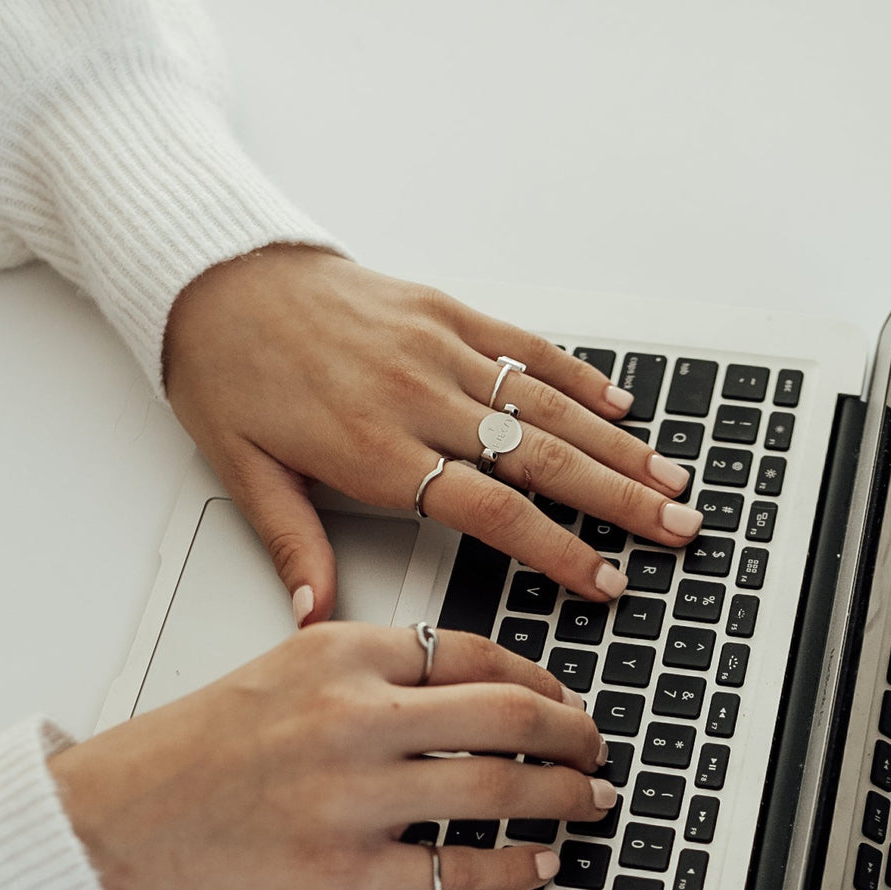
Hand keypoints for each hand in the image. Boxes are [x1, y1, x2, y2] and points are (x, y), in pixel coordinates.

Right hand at [48, 623, 610, 889]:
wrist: (111, 823)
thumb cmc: (188, 751)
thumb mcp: (279, 672)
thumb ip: (367, 670)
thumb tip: (464, 688)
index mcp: (337, 651)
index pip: (474, 652)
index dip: (540, 680)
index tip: (564, 700)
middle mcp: (350, 714)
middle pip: (507, 713)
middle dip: (573, 735)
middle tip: (597, 751)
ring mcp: (350, 795)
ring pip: (497, 787)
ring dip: (563, 796)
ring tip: (591, 802)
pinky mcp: (343, 871)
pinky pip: (458, 868)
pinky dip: (515, 866)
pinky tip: (542, 862)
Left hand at [162, 247, 701, 622]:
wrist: (213, 272)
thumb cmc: (227, 373)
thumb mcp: (244, 472)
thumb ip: (294, 546)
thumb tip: (316, 617)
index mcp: (377, 452)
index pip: (493, 513)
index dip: (559, 551)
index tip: (606, 581)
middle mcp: (422, 399)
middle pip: (543, 461)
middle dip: (621, 500)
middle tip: (677, 529)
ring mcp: (440, 349)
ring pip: (549, 406)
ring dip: (617, 445)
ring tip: (670, 478)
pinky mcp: (445, 310)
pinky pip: (525, 346)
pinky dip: (577, 376)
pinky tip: (620, 404)